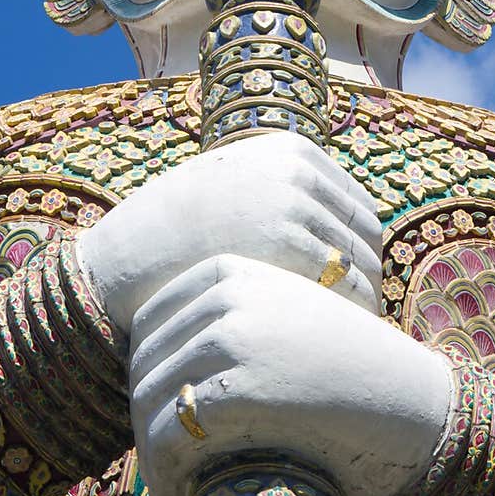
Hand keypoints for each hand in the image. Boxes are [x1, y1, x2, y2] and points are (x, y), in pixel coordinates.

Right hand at [76, 131, 381, 335]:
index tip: (354, 286)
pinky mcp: (287, 252)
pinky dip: (354, 318)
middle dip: (366, 277)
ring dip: (364, 301)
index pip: (358, 205)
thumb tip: (332, 230)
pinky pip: (349, 291)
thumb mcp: (232, 187)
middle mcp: (297, 172)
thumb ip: (280, 193)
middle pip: (367, 234)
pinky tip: (340, 344)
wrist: (128, 258)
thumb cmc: (177, 234)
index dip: (360, 251)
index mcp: (290, 150)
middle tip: (359, 318)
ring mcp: (293, 209)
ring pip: (365, 265)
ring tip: (352, 337)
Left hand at [128, 255, 453, 495]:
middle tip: (156, 468)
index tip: (152, 421)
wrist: (404, 397)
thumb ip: (227, 319)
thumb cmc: (344, 367)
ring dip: (149, 456)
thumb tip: (149, 371)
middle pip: (144, 362)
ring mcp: (230, 336)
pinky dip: (162, 472)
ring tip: (163, 492)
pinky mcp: (237, 385)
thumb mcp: (281, 315)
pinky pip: (170, 433)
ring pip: (149, 399)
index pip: (149, 322)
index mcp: (229, 268)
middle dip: (142, 422)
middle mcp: (224, 293)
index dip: (144, 377)